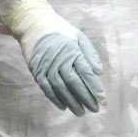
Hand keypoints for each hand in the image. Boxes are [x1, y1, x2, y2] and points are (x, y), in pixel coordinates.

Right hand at [6, 0, 106, 115]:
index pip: (86, 73)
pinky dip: (55, 99)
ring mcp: (47, 67)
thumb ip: (90, 53)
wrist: (34, 24)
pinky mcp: (37, 72)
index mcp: (73, 51)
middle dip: (86, 98)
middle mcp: (60, 61)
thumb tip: (99, 72)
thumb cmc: (60, 30)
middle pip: (75, 84)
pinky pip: (47, 89)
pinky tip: (64, 107)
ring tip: (81, 112)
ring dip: (72, 102)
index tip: (103, 100)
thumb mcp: (78, 36)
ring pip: (61, 89)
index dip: (95, 88)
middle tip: (95, 109)